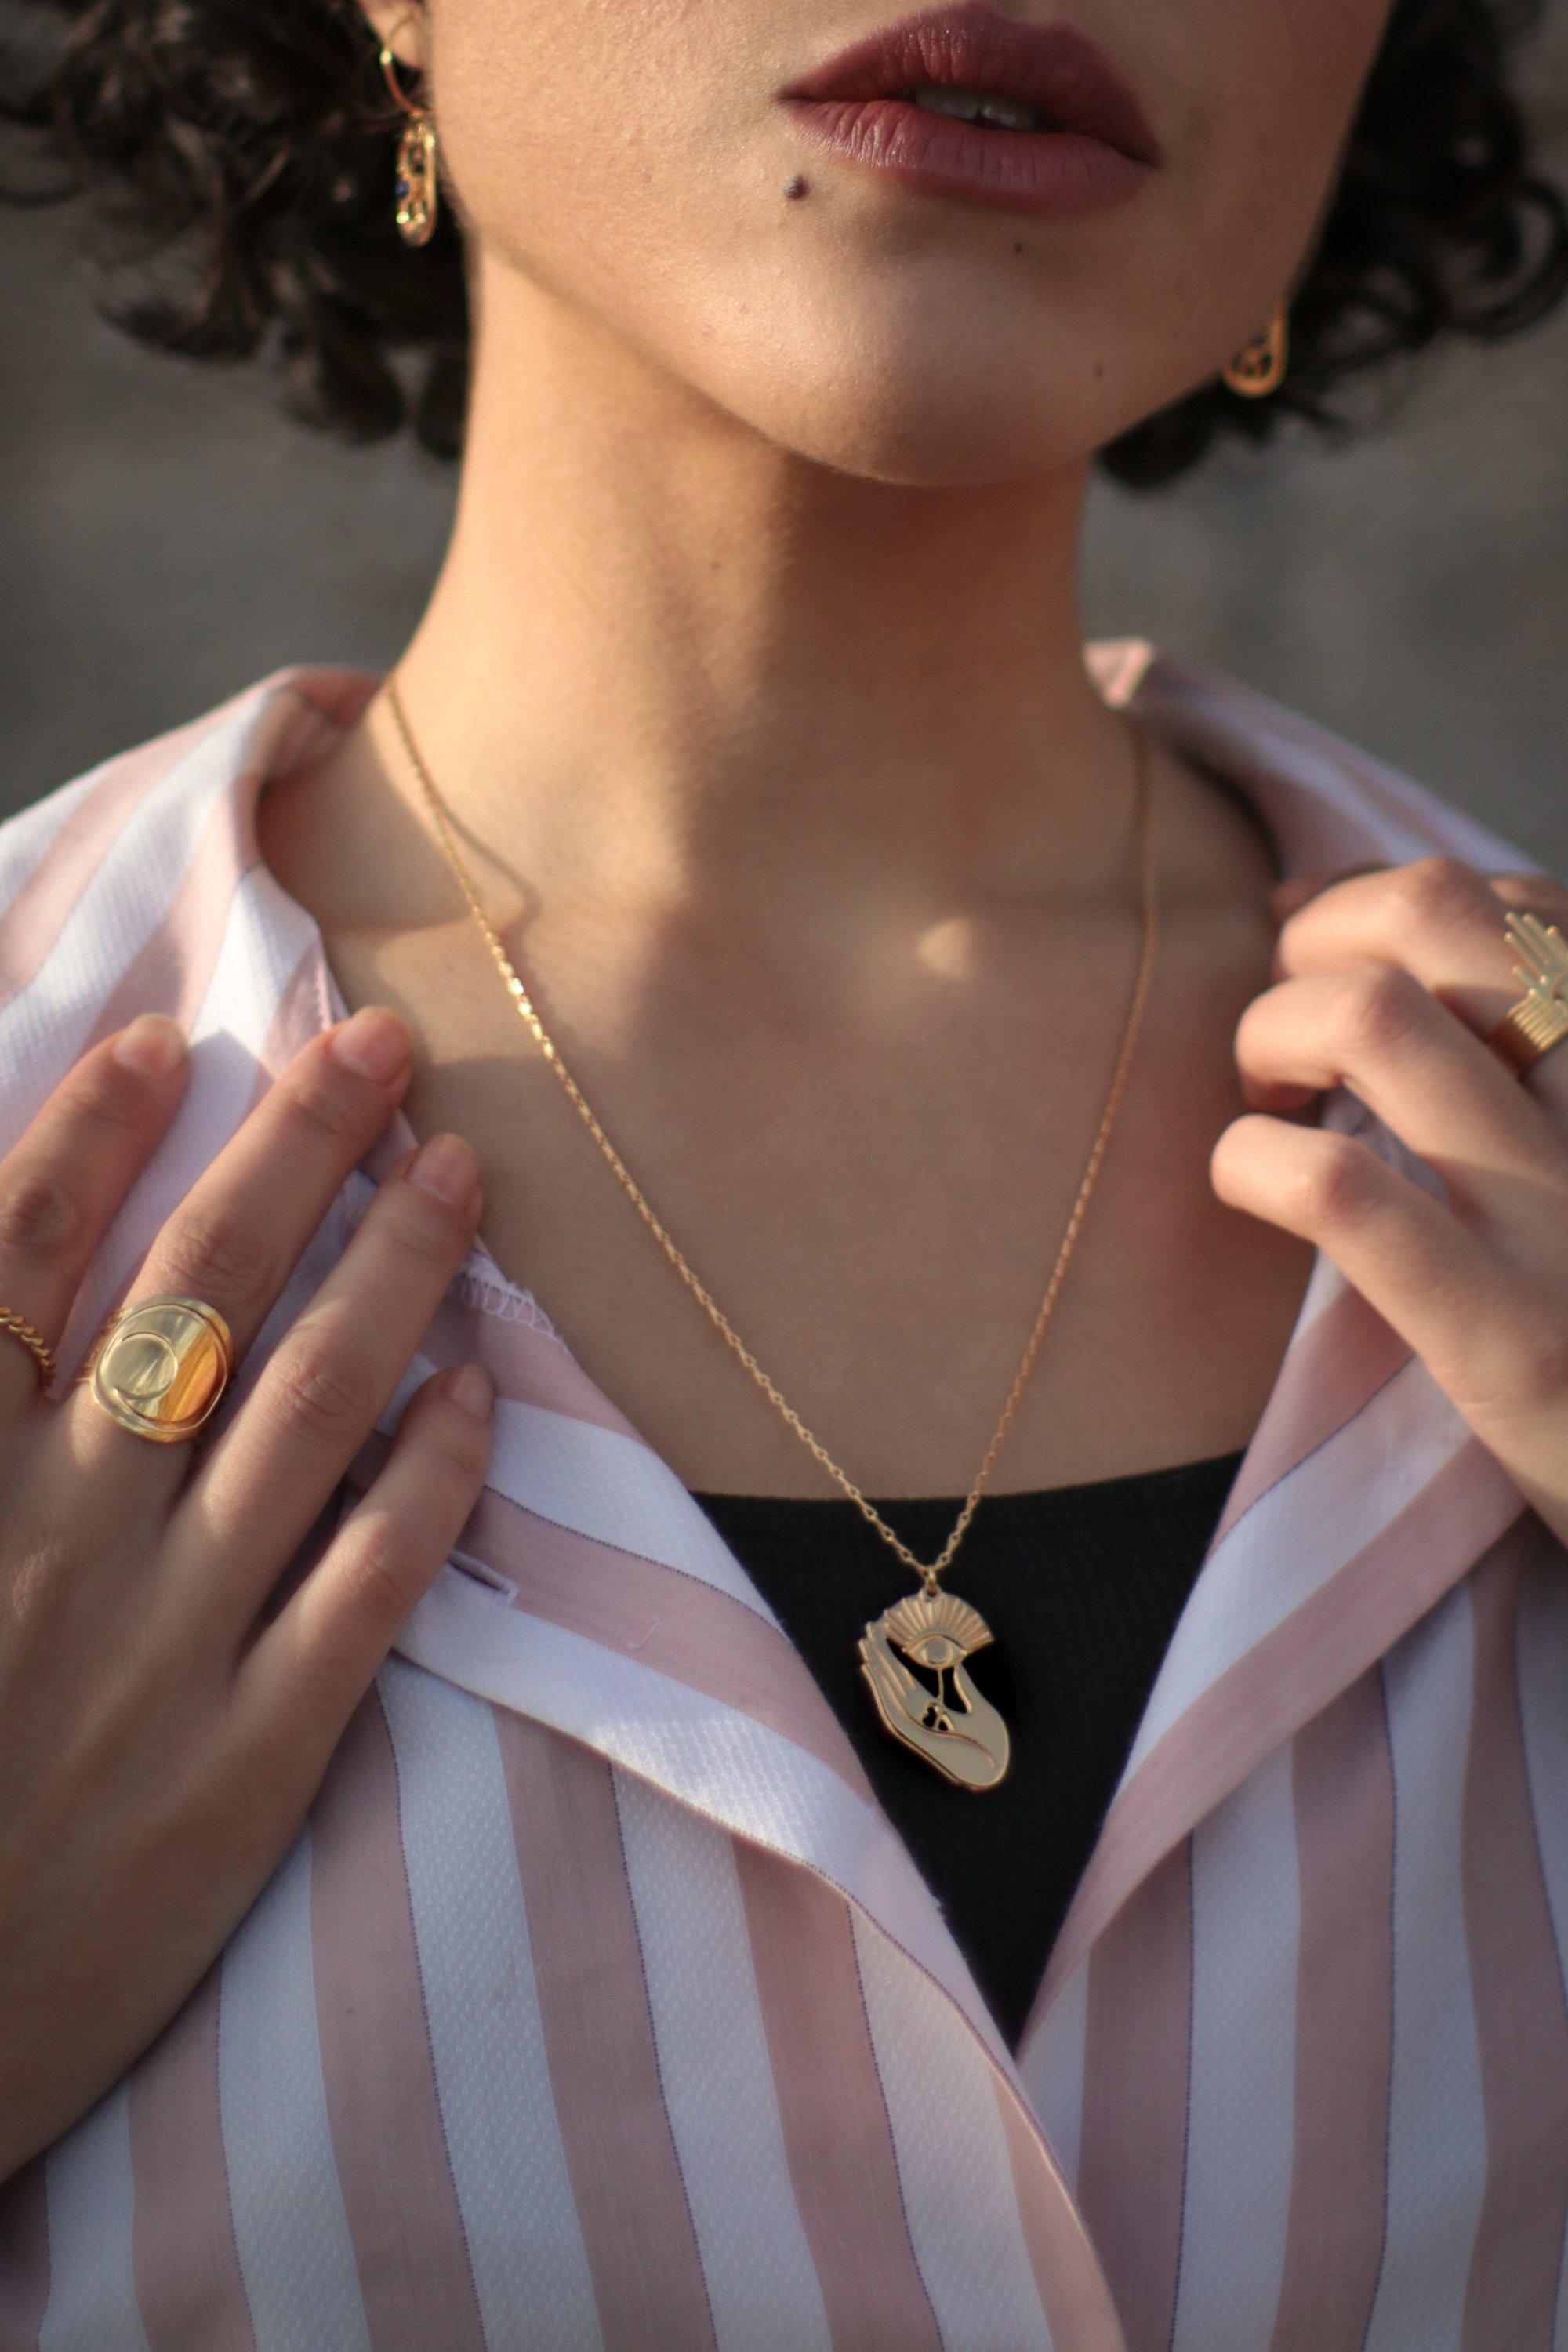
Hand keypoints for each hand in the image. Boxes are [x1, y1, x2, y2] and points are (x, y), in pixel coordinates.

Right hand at [0, 1007, 491, 2177]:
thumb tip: (2, 1323)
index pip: (19, 1258)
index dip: (94, 1130)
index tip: (172, 1035)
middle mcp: (58, 1536)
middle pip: (199, 1290)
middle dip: (292, 1145)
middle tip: (377, 1044)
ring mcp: (168, 1643)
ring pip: (312, 1401)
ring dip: (395, 1266)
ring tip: (456, 1170)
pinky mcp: (254, 1756)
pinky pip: (372, 1579)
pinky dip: (432, 1472)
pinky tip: (476, 1386)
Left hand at [1212, 856, 1567, 1546]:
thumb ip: (1524, 1055)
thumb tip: (1317, 912)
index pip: (1511, 902)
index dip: (1378, 907)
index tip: (1321, 964)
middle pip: (1432, 910)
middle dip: (1319, 940)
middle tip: (1285, 1031)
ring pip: (1373, 1020)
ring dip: (1273, 1031)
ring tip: (1267, 1099)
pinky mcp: (1511, 1342)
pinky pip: (1343, 1192)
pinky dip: (1257, 1159)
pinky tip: (1253, 1181)